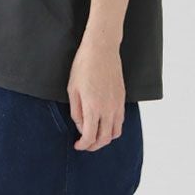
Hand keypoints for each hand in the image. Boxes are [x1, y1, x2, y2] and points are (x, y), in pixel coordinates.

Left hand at [67, 35, 125, 151]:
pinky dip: (113, 127)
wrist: (101, 49)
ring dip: (105, 138)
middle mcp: (108, 109)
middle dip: (94, 145)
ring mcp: (117, 104)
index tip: (77, 145)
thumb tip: (81, 127)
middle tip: (85, 144)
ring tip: (95, 135)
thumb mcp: (72, 89)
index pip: (90, 137)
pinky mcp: (122, 98)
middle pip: (104, 139)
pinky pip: (120, 120)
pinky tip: (104, 123)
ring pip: (115, 132)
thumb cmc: (84, 66)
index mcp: (93, 107)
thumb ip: (76, 112)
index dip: (83, 145)